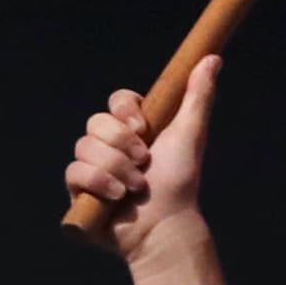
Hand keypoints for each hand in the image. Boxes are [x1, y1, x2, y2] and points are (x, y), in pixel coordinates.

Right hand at [61, 58, 221, 260]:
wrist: (164, 227)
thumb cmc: (179, 183)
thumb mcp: (189, 135)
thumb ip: (198, 96)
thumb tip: (212, 57)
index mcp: (134, 129)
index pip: (117, 101)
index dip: (124, 110)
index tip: (143, 128)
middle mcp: (111, 146)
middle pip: (96, 122)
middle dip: (121, 144)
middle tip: (144, 163)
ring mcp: (93, 168)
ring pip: (84, 147)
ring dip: (115, 168)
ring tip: (136, 188)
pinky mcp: (79, 192)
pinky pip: (73, 172)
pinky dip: (98, 183)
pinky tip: (116, 198)